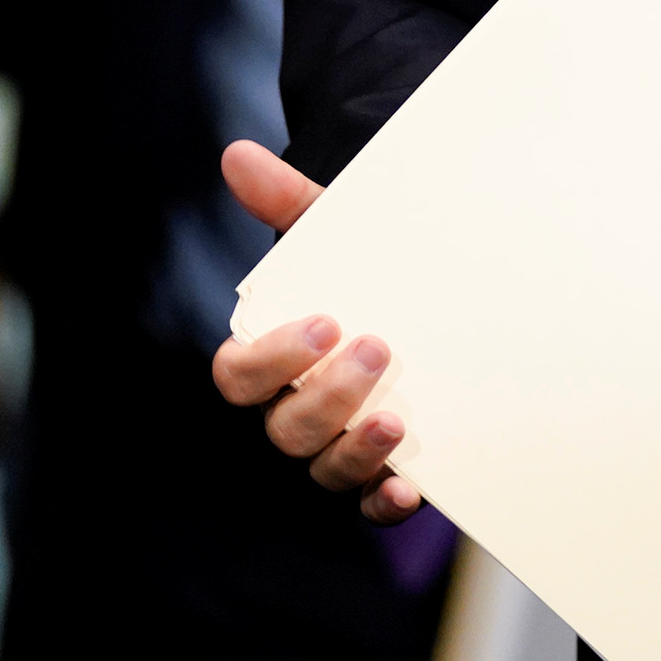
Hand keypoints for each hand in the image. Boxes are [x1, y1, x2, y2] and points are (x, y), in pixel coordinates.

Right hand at [207, 142, 425, 524]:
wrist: (423, 303)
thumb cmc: (363, 273)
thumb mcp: (335, 236)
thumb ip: (286, 201)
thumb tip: (237, 154)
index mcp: (269, 360)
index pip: (239, 375)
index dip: (272, 358)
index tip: (324, 322)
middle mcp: (293, 410)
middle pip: (283, 427)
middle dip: (325, 396)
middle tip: (377, 349)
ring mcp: (335, 448)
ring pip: (323, 470)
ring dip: (355, 451)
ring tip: (395, 421)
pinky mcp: (379, 476)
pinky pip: (368, 506)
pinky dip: (384, 503)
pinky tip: (409, 489)